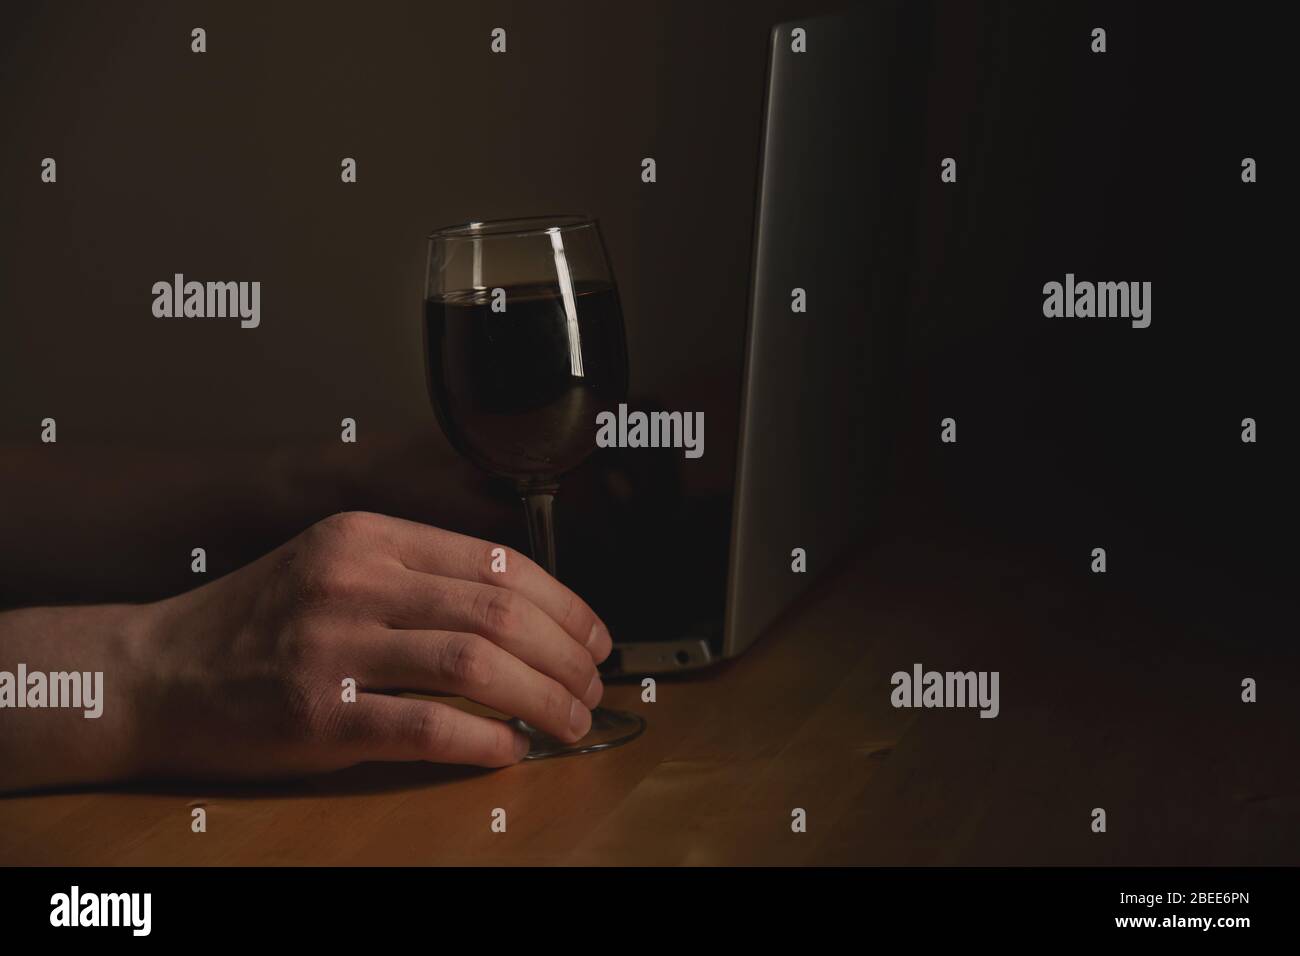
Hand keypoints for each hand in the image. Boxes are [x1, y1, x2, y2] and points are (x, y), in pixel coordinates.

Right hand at [131, 511, 611, 779]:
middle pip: (498, 612)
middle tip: (593, 684)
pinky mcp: (319, 716)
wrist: (153, 672)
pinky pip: (430, 728)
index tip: (593, 635)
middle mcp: (355, 581)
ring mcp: (334, 647)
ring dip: (543, 698)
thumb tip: (521, 612)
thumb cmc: (253, 622)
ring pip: (477, 667)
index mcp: (367, 536)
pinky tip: (510, 751)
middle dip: (565, 654)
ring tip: (571, 720)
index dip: (563, 602)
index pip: (496, 561)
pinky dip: (486, 742)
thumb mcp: (333, 565)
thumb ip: (417, 576)